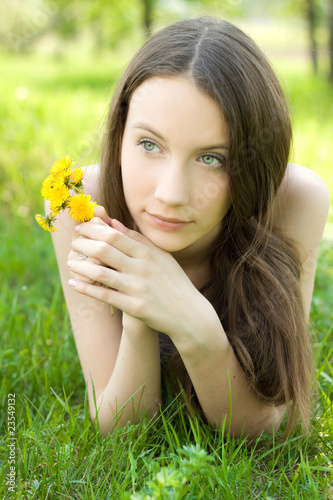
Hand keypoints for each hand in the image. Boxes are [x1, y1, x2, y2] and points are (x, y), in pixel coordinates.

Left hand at [67, 217, 207, 341]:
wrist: (188, 314)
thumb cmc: (174, 282)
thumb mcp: (161, 257)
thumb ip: (138, 240)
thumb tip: (114, 223)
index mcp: (148, 253)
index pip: (114, 236)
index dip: (93, 230)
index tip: (81, 228)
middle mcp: (141, 268)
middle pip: (104, 250)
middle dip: (83, 244)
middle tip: (73, 243)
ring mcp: (137, 288)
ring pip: (101, 273)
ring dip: (80, 266)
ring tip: (69, 262)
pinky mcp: (134, 307)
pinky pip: (105, 295)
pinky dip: (86, 288)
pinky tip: (74, 284)